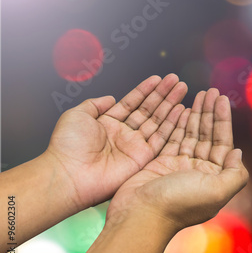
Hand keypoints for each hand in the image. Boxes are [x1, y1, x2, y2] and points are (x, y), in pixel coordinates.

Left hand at [45, 74, 187, 208]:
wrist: (70, 174)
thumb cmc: (68, 146)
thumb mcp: (77, 115)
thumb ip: (95, 104)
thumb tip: (110, 98)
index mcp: (109, 123)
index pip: (132, 103)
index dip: (146, 90)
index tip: (158, 78)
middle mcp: (124, 134)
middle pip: (149, 110)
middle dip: (163, 94)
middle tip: (176, 80)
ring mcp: (135, 146)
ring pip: (158, 121)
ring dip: (171, 104)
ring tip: (182, 88)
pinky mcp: (144, 158)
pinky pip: (162, 138)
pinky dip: (172, 124)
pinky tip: (181, 110)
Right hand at [106, 89, 248, 230]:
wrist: (140, 215)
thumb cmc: (179, 204)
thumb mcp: (217, 191)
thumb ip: (235, 174)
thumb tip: (238, 153)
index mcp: (215, 178)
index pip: (223, 143)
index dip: (223, 120)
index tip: (223, 100)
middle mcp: (199, 171)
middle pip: (208, 136)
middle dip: (210, 113)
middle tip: (211, 91)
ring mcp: (179, 166)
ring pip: (191, 134)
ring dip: (196, 114)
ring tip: (199, 93)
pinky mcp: (161, 163)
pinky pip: (173, 138)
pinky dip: (178, 123)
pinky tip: (182, 109)